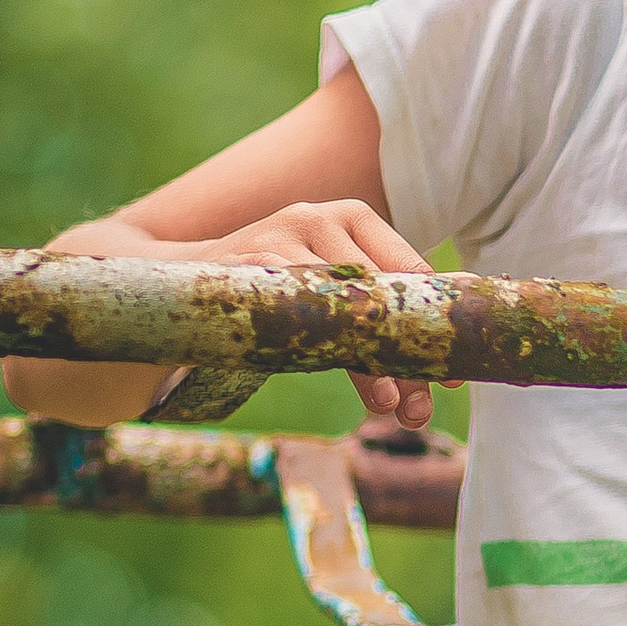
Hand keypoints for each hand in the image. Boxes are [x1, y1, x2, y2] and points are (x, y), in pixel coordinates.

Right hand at [26, 202, 436, 426]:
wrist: (169, 284)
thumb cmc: (263, 299)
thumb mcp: (318, 304)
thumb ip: (367, 324)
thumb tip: (428, 391)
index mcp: (352, 218)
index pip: (411, 274)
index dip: (436, 330)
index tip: (457, 381)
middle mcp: (322, 216)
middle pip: (386, 294)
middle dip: (408, 358)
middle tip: (425, 409)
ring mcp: (284, 232)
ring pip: (349, 307)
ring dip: (372, 364)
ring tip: (390, 408)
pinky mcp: (251, 259)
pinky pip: (302, 311)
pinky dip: (330, 353)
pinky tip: (348, 381)